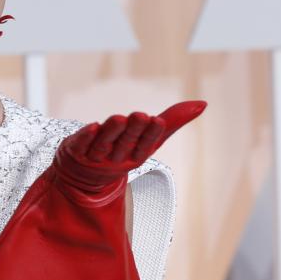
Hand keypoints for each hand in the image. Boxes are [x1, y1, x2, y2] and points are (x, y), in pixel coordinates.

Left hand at [53, 100, 205, 202]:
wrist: (85, 176)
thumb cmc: (124, 150)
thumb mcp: (149, 138)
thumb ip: (173, 121)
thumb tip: (203, 103)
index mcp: (137, 155)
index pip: (146, 145)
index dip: (151, 134)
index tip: (157, 120)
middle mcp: (117, 157)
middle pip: (126, 143)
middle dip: (134, 130)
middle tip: (141, 115)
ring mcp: (96, 156)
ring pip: (104, 144)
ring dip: (112, 132)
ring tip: (119, 117)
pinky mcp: (77, 151)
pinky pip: (82, 144)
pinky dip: (86, 136)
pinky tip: (92, 126)